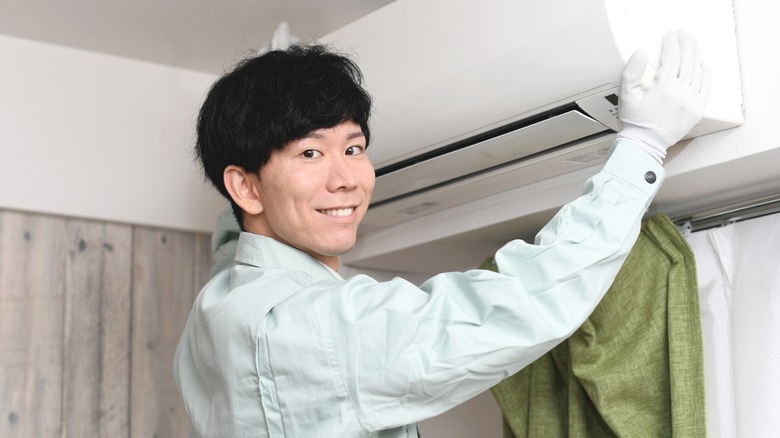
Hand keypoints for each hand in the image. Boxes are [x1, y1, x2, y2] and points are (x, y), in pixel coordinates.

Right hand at [616, 30, 710, 162]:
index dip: (672, 43)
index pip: (673, 57)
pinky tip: (702, 63)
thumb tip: (641, 53)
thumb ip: (631, 72)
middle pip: (688, 60)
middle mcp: (681, 93)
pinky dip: (705, 71)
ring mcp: (692, 101)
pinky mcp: (698, 109)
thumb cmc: (636, 122)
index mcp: (664, 88)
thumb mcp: (626, 96)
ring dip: (696, 53)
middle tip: (682, 35)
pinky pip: (706, 85)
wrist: (645, 144)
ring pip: (699, 69)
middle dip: (686, 43)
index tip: (670, 36)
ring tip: (692, 44)